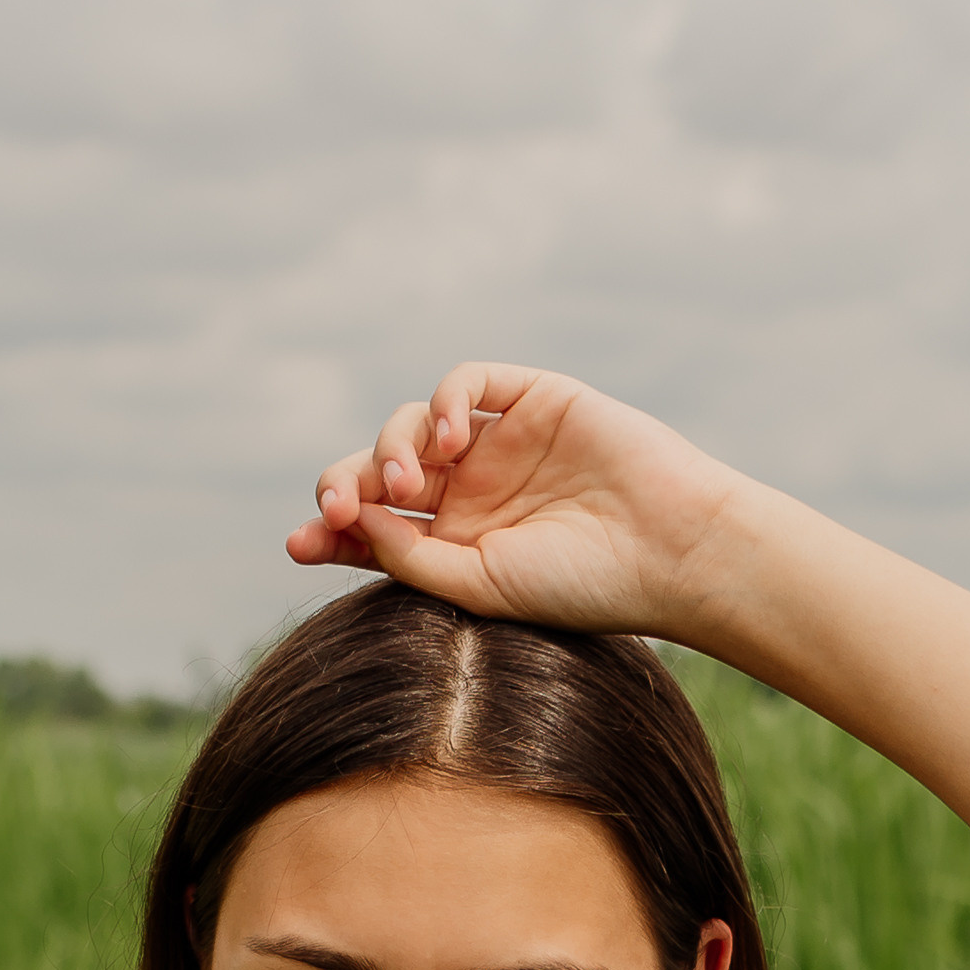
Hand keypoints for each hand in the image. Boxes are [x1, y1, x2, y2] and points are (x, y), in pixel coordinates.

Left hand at [285, 361, 731, 643]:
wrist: (668, 551)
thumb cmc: (582, 586)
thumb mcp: (481, 587)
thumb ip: (412, 556)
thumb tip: (348, 516)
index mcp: (455, 545)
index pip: (373, 529)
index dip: (330, 532)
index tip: (300, 545)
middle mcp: (471, 492)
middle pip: (379, 471)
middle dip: (346, 485)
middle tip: (336, 510)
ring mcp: (499, 442)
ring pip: (412, 424)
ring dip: (392, 448)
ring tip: (410, 485)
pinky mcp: (532, 398)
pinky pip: (465, 382)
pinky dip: (443, 402)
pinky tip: (449, 442)